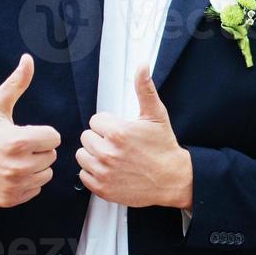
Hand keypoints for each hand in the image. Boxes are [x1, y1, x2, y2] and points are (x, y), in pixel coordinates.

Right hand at [0, 53, 60, 207]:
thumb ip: (16, 83)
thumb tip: (28, 59)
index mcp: (18, 141)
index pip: (54, 138)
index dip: (41, 133)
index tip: (24, 132)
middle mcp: (18, 166)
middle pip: (51, 156)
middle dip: (38, 149)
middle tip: (16, 146)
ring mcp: (14, 185)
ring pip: (45, 174)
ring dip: (35, 167)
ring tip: (13, 159)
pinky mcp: (9, 199)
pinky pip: (35, 190)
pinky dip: (26, 183)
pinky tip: (9, 173)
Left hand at [77, 64, 191, 207]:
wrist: (173, 180)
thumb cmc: (164, 148)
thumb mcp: (156, 115)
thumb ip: (144, 88)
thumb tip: (142, 66)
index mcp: (117, 132)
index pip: (95, 121)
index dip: (109, 124)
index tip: (121, 131)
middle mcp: (107, 153)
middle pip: (87, 137)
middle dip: (100, 139)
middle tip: (118, 145)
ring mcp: (103, 172)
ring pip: (82, 155)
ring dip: (94, 155)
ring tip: (113, 156)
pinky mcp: (102, 188)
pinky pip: (84, 175)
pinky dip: (94, 173)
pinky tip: (110, 170)